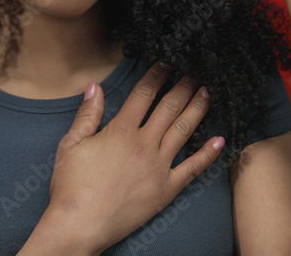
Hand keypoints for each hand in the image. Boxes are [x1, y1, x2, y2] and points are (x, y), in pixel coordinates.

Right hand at [26, 63, 223, 253]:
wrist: (80, 225)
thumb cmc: (71, 187)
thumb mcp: (71, 145)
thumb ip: (87, 114)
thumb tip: (96, 86)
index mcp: (121, 131)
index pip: (144, 94)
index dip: (157, 76)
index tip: (166, 64)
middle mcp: (144, 144)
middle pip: (170, 107)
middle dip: (183, 86)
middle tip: (194, 73)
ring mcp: (159, 167)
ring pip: (185, 130)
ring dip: (198, 108)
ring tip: (207, 93)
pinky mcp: (167, 189)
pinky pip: (193, 168)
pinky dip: (208, 153)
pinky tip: (219, 139)